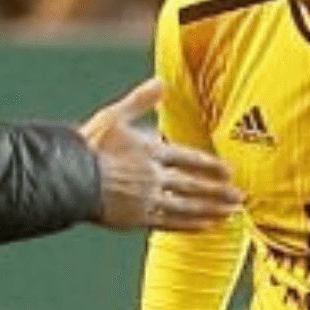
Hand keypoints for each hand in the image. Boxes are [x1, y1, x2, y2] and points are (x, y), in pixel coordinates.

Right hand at [79, 79, 241, 231]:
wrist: (69, 176)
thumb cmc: (89, 146)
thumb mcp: (114, 116)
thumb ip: (140, 101)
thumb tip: (160, 82)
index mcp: (150, 151)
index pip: (188, 158)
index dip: (210, 165)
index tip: (228, 171)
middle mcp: (153, 176)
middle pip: (193, 184)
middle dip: (218, 191)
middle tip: (240, 197)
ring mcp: (146, 198)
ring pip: (186, 205)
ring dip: (211, 209)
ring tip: (230, 213)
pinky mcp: (136, 218)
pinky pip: (169, 222)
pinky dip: (189, 225)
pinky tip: (205, 226)